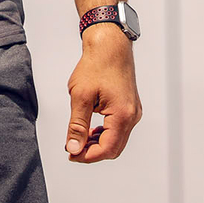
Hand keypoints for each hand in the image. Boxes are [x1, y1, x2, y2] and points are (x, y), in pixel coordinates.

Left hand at [64, 25, 141, 162]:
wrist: (110, 46)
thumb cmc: (96, 65)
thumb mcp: (80, 96)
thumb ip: (77, 125)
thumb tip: (74, 148)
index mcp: (122, 115)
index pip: (106, 148)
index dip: (87, 156)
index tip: (70, 154)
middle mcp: (132, 116)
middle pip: (114, 148)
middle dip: (92, 152)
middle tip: (72, 148)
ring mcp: (133, 112)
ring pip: (117, 140)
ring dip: (98, 143)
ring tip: (78, 138)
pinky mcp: (130, 107)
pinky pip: (119, 129)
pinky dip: (104, 134)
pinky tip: (90, 129)